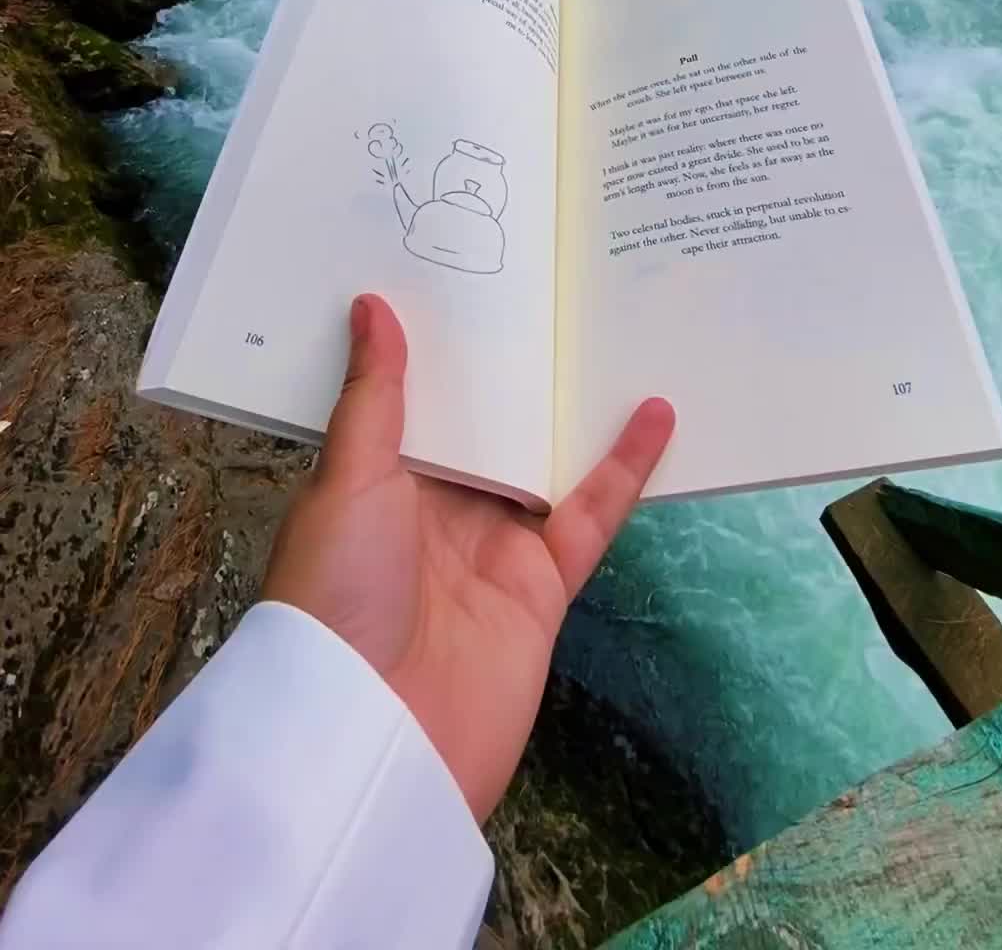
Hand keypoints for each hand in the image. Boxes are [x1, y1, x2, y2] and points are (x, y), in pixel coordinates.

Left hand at [263, 293, 674, 822]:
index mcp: (374, 479)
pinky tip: (656, 411)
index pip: (414, 395)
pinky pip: (591, 513)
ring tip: (613, 324)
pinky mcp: (544, 584)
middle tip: (553, 274)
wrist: (378, 741)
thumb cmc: (340, 598)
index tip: (465, 265)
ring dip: (574, 404)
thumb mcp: (346, 483)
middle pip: (487, 420)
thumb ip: (374, 399)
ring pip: (544, 457)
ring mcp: (492, 545)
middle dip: (514, 360)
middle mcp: (434, 506)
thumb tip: (371, 304)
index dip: (438, 338)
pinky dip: (626, 466)